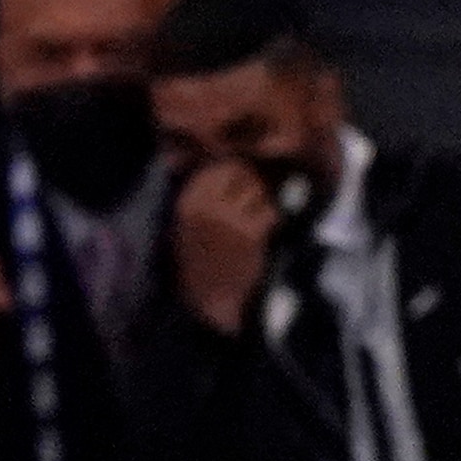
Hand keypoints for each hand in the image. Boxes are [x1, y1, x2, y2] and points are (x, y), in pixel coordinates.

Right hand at [170, 156, 280, 335]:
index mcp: (188, 201)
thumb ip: (205, 193)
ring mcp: (228, 219)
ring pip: (259, 192)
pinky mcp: (250, 234)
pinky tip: (261, 236)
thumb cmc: (200, 258)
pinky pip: (270, 213)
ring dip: (261, 205)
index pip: (220, 166)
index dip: (236, 173)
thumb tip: (233, 162)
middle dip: (252, 186)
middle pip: (242, 174)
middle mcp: (206, 206)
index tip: (240, 186)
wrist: (209, 298)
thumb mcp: (189, 221)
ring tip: (253, 224)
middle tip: (251, 205)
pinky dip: (271, 222)